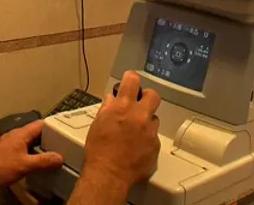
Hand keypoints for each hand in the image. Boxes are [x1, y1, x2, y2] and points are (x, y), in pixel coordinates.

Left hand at [0, 121, 63, 193]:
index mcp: (20, 134)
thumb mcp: (25, 165)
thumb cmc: (1, 168)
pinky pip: (22, 147)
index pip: (40, 124)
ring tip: (51, 153)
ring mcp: (8, 143)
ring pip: (28, 140)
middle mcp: (14, 134)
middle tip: (61, 145)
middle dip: (47, 138)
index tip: (64, 132)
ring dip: (39, 146)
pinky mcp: (5, 151)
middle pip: (35, 132)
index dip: (53, 127)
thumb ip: (44, 161)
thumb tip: (60, 157)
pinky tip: (35, 161)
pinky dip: (31, 152)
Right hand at [82, 71, 160, 189]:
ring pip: (154, 119)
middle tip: (139, 104)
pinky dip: (147, 139)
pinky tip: (137, 147)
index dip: (131, 78)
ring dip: (146, 121)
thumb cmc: (99, 152)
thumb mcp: (97, 124)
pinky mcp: (155, 145)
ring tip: (135, 132)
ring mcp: (150, 131)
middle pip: (153, 95)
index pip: (132, 81)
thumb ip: (107, 109)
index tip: (130, 79)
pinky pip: (154, 137)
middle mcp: (139, 116)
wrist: (109, 175)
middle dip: (146, 97)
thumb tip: (112, 100)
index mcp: (123, 108)